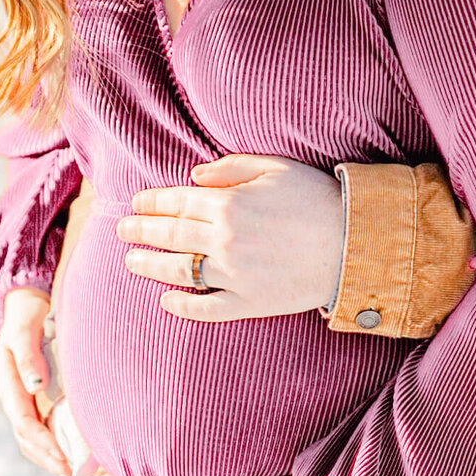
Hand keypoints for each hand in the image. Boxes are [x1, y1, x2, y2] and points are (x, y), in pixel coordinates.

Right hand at [0, 286, 70, 475]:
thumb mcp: (24, 328)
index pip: (24, 422)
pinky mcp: (36, 398)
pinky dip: (54, 445)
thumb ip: (27, 354)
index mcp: (10, 383)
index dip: (43, 443)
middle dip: (48, 458)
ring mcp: (24, 400)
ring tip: (72, 473)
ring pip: (32, 438)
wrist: (27, 305)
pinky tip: (71, 454)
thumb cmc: (27, 315)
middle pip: (27, 438)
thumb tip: (35, 385)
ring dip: (49, 457)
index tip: (63, 458)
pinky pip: (42, 428)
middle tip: (71, 475)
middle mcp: (15, 396)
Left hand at [116, 154, 343, 321]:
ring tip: (131, 261)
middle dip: (141, 230)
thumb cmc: (317, 198)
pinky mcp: (250, 302)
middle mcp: (224, 239)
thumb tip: (194, 177)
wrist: (355, 242)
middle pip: (171, 234)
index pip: (177, 201)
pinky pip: (207, 307)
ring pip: (180, 270)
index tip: (136, 203)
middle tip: (121, 230)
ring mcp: (235, 274)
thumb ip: (231, 169)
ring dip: (151, 265)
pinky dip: (183, 306)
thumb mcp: (276, 167)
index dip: (152, 202)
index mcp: (228, 203)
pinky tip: (165, 301)